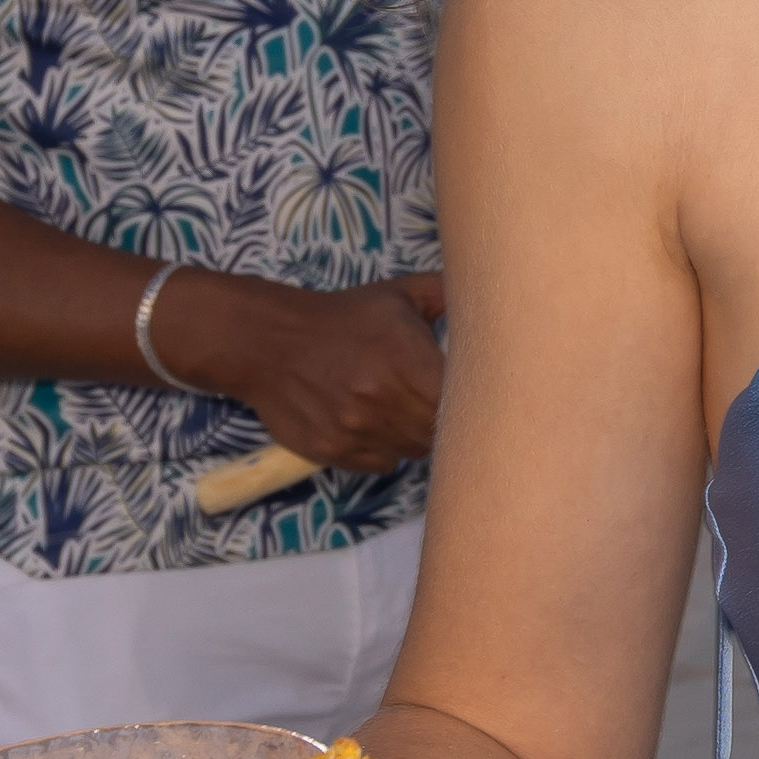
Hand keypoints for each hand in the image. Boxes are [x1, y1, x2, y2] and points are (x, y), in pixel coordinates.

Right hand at [159, 269, 449, 467]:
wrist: (269, 342)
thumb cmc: (342, 317)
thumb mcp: (398, 295)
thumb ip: (449, 294)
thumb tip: (490, 296)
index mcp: (407, 360)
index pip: (461, 402)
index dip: (472, 402)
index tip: (468, 394)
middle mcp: (383, 400)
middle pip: (440, 434)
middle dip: (446, 422)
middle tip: (437, 403)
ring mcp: (356, 430)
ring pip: (414, 452)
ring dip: (416, 436)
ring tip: (402, 410)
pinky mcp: (334, 452)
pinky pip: (382, 463)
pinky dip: (386, 450)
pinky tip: (375, 424)